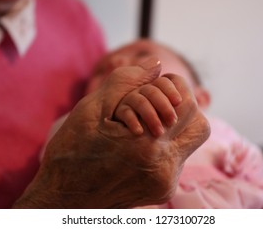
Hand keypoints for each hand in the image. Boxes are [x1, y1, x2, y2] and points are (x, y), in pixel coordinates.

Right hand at [13, 58, 209, 207]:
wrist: (64, 197)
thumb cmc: (72, 152)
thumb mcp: (92, 110)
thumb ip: (125, 82)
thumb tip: (155, 64)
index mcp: (147, 146)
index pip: (189, 108)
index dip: (178, 89)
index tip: (163, 85)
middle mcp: (163, 169)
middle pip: (199, 127)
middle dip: (184, 108)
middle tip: (163, 103)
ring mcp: (164, 183)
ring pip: (190, 143)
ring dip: (175, 126)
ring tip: (148, 122)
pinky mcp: (161, 191)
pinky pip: (177, 159)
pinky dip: (165, 143)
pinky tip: (142, 141)